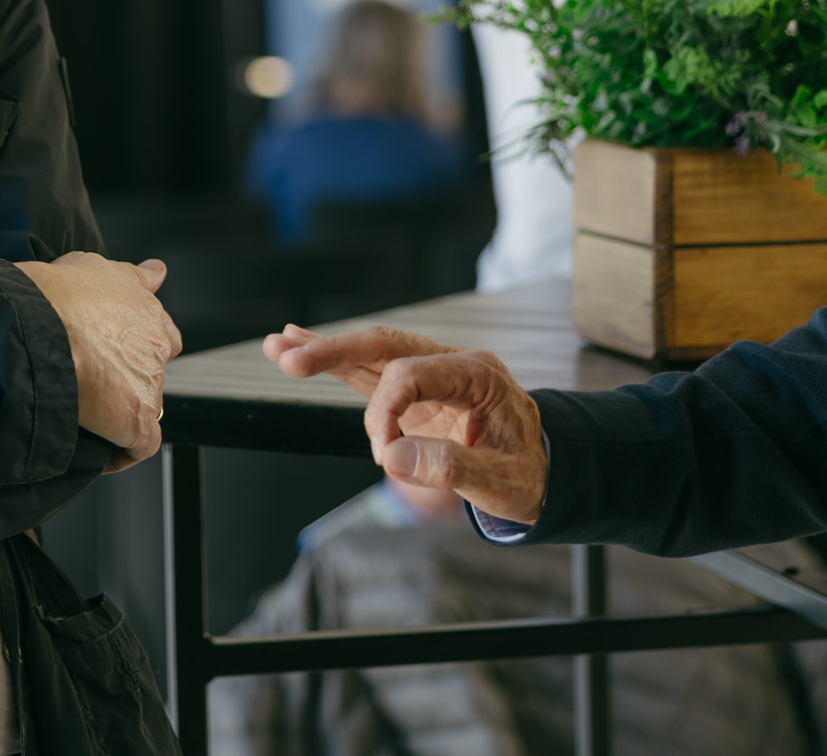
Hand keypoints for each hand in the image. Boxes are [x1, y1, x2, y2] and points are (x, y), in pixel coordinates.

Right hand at [15, 254, 181, 471]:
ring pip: (143, 405)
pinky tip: (98, 452)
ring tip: (82, 411)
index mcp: (147, 311)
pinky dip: (121, 453)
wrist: (36, 325)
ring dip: (118, 410)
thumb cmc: (54, 294)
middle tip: (92, 380)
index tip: (117, 352)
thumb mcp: (94, 266)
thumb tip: (156, 271)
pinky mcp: (137, 418)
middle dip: (128, 377)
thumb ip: (131, 274)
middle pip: (152, 370)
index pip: (162, 333)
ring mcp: (149, 382)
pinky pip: (140, 445)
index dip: (139, 345)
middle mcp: (156, 344)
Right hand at [265, 323, 548, 524]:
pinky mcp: (417, 391)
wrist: (548, 473)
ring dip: (325, 350)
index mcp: (477, 374)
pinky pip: (372, 372)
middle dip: (336, 351)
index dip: (385, 410)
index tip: (382, 454)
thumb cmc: (529, 475)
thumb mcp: (503, 481)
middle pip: (385, 345)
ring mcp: (433, 374)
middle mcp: (452, 364)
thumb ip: (450, 467)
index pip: (411, 373)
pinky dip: (338, 363)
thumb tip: (391, 457)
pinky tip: (300, 347)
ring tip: (278, 346)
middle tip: (290, 359)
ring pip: (372, 354)